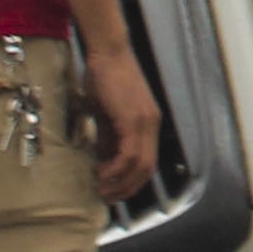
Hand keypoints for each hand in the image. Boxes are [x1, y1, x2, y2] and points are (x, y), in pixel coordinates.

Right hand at [78, 44, 164, 202]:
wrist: (108, 53)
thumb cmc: (104, 80)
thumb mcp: (106, 115)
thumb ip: (108, 137)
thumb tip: (104, 161)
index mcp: (148, 124)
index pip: (147, 162)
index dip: (132, 182)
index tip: (113, 192)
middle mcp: (151, 125)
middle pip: (147, 169)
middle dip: (127, 188)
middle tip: (107, 198)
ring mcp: (145, 122)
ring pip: (140, 164)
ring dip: (120, 182)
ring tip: (101, 189)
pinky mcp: (134, 119)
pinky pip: (129, 152)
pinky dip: (116, 168)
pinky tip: (101, 173)